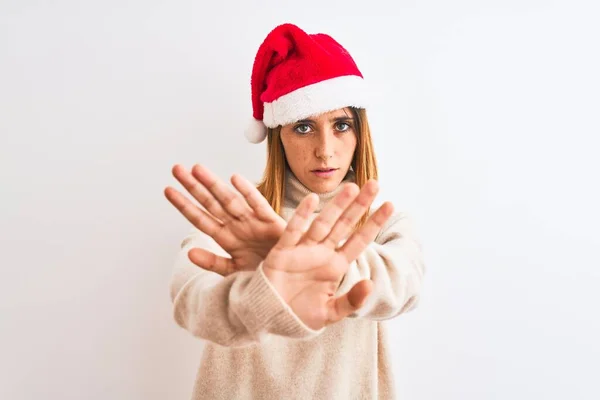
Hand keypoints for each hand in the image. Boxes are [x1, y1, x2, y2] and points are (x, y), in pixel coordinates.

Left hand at [164, 164, 285, 275]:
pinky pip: (258, 206)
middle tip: (176, 169)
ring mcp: (253, 223)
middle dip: (194, 187)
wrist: (290, 282)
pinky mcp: (272, 223)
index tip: (168, 190)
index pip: (200, 219)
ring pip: (230, 200)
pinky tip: (235, 179)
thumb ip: (213, 263)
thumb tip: (189, 253)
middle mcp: (237, 227)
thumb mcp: (235, 272)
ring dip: (214, 185)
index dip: (184, 205)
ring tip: (197, 169)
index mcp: (227, 239)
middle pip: (211, 204)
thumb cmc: (264, 276)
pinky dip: (248, 192)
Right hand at [262, 180, 393, 329]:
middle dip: (360, 204)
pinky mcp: (283, 252)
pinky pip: (294, 230)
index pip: (360, 240)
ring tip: (351, 186)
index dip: (374, 222)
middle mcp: (322, 254)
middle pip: (345, 224)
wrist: (270, 318)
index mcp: (335, 266)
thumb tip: (370, 285)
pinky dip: (302, 216)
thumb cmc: (299, 316)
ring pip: (323, 222)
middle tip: (375, 183)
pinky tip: (313, 200)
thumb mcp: (330, 313)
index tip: (390, 205)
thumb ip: (351, 301)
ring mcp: (303, 250)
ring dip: (336, 205)